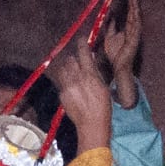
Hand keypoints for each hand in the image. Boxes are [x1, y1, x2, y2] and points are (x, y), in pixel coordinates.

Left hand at [52, 36, 112, 152]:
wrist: (91, 125)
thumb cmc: (102, 107)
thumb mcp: (103, 86)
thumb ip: (95, 71)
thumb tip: (90, 59)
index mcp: (89, 74)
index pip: (82, 51)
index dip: (82, 43)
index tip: (82, 40)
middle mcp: (75, 78)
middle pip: (70, 59)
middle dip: (74, 59)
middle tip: (79, 63)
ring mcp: (66, 86)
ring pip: (62, 69)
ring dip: (67, 68)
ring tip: (73, 74)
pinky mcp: (61, 95)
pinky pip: (61, 82)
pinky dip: (65, 81)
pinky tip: (72, 87)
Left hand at [102, 0, 142, 106]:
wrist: (118, 67)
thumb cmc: (115, 54)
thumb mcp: (110, 37)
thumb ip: (111, 28)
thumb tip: (110, 18)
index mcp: (128, 30)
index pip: (129, 14)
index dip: (129, 4)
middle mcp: (133, 31)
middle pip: (134, 14)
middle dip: (133, 3)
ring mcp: (135, 35)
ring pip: (136, 19)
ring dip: (135, 9)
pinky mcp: (134, 41)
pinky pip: (135, 28)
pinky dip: (135, 20)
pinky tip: (135, 12)